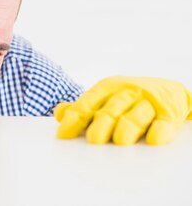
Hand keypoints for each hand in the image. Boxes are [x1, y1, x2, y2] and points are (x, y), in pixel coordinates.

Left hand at [54, 76, 191, 144]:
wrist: (168, 89)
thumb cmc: (127, 97)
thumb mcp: (104, 97)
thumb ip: (82, 107)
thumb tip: (59, 113)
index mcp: (106, 88)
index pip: (86, 104)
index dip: (74, 120)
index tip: (62, 136)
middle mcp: (126, 93)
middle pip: (111, 110)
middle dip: (101, 124)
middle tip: (93, 140)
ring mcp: (148, 102)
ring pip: (136, 115)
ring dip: (128, 127)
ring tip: (120, 141)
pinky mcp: (169, 113)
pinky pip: (164, 122)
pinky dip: (160, 130)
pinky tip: (154, 139)